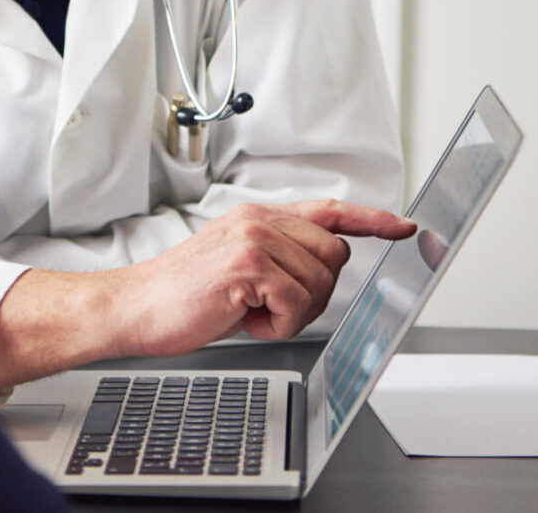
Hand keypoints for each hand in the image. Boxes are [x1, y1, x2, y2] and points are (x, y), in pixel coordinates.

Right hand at [0, 199, 414, 392]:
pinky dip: (275, 325)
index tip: (403, 227)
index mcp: (256, 218)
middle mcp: (259, 220)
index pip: (326, 211)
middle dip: (315, 294)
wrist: (134, 308)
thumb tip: (315, 270)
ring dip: (290, 314)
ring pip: (320, 285)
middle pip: (335, 257)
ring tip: (247, 313)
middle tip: (270, 309)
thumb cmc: (178, 296)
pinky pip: (296, 304)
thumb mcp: (232, 266)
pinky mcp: (248, 265)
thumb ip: (273, 257)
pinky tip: (241, 319)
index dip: (370, 219)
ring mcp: (254, 239)